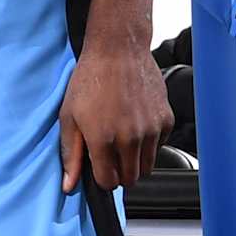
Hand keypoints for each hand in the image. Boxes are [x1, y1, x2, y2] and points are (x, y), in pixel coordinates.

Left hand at [59, 38, 171, 191]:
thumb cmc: (91, 79)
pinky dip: (150, 143)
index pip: (108, 182)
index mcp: (103, 139)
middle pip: (130, 179)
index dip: (102, 178)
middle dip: (119, 172)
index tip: (99, 166)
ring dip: (135, 160)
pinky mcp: (166, 119)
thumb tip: (69, 186)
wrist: (118, 50)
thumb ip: (71, 154)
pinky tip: (136, 124)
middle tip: (110, 154)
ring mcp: (151, 129)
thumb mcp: (69, 116)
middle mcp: (130, 137)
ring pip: (147, 166)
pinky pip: (160, 146)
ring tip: (123, 139)